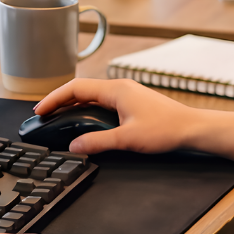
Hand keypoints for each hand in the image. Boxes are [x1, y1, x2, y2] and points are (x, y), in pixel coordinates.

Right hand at [31, 77, 207, 155]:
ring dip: (74, 105)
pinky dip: (88, 109)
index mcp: (115, 90)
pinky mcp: (133, 103)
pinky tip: (84, 122)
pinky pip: (102, 101)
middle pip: (81, 89)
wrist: (193, 128)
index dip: (54, 98)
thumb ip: (98, 142)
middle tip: (44, 115)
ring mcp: (127, 94)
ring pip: (92, 95)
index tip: (40, 110)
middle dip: (60, 101)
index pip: (75, 88)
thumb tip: (74, 146)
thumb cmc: (166, 130)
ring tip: (58, 118)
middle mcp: (120, 88)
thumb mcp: (128, 139)